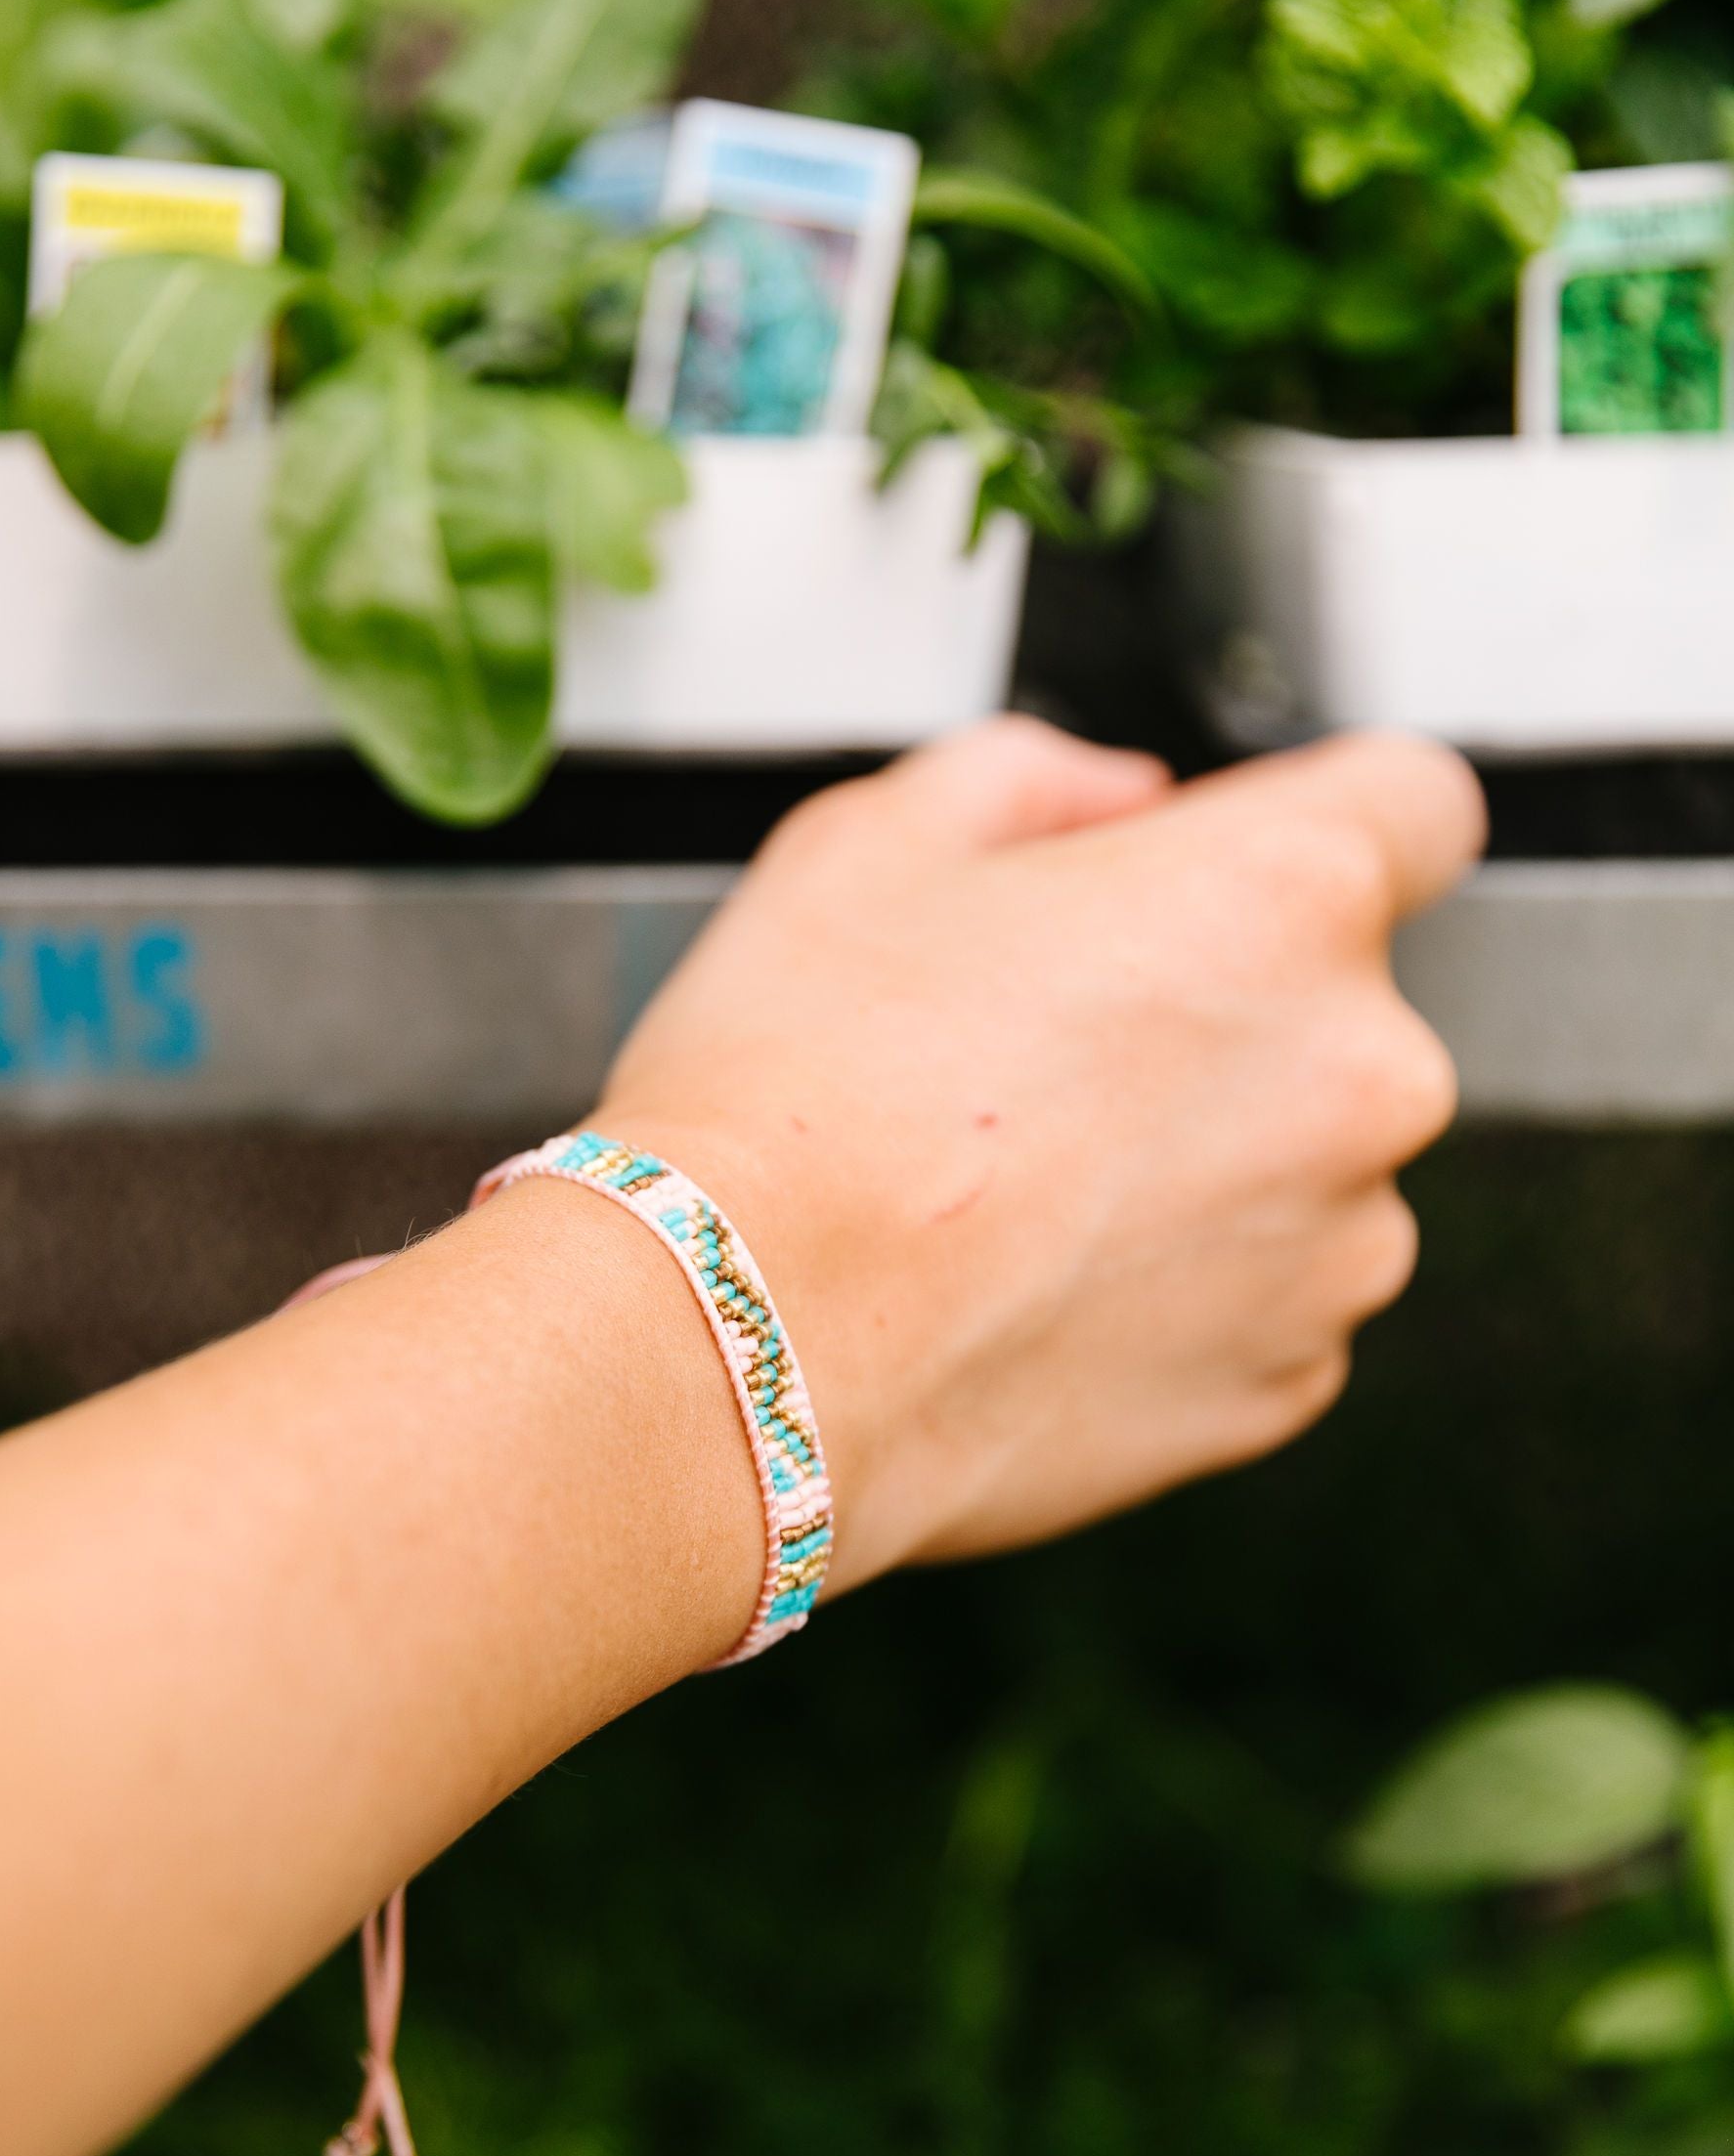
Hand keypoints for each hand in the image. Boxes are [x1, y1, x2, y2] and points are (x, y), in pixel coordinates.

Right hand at [592, 716, 1483, 1589]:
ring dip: (1205, 1163)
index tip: (1222, 870)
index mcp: (1286, 894)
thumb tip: (1121, 803)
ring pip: (1304, 1164)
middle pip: (1335, 1002)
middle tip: (1037, 1050)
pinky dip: (1180, 1294)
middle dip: (1217, 1013)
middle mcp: (1361, 1069)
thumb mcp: (868, 839)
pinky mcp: (1288, 1380)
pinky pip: (1264, 1301)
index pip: (1416, 802)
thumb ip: (1031, 775)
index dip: (1306, 822)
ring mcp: (1341, 1243)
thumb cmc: (792, 1097)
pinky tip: (1036, 1286)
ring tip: (1020, 1188)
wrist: (740, 1346)